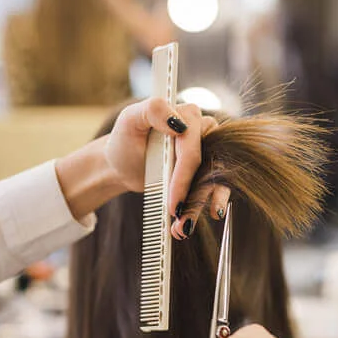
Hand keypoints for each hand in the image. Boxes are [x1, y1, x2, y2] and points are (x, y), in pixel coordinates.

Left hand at [102, 98, 230, 238]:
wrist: (122, 163)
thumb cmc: (125, 139)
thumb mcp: (130, 119)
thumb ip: (154, 109)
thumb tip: (178, 122)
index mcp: (188, 115)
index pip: (193, 147)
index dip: (185, 175)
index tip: (172, 200)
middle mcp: (204, 131)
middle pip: (208, 167)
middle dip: (195, 197)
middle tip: (178, 218)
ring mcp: (208, 153)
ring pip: (215, 182)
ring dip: (200, 208)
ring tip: (183, 228)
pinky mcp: (206, 172)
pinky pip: (215, 190)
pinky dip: (204, 208)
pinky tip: (191, 222)